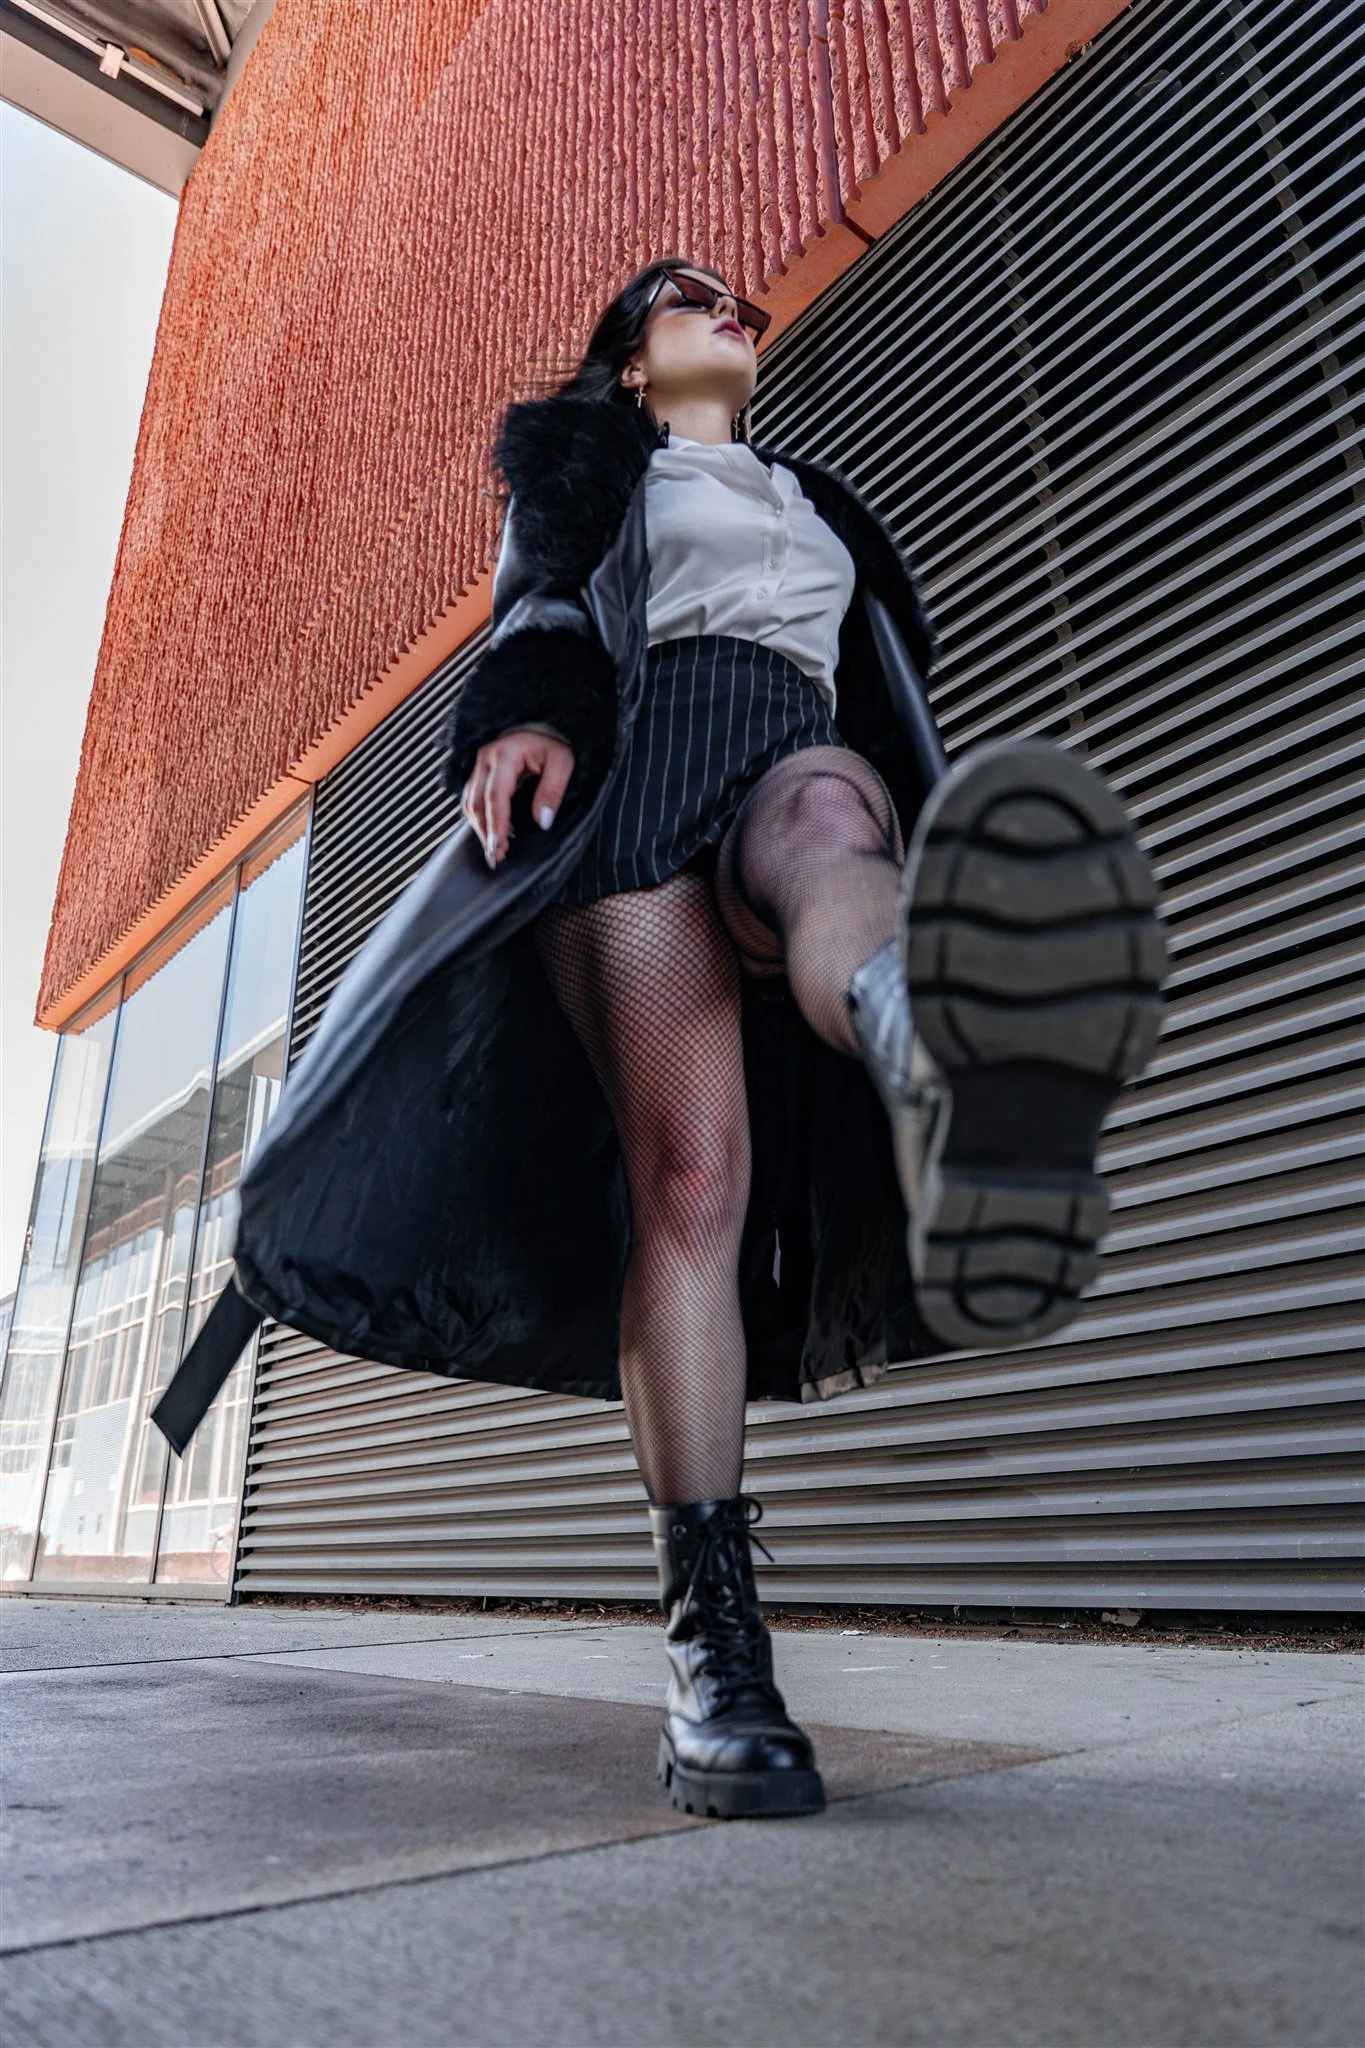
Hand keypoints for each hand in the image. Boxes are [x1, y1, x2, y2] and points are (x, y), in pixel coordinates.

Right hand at [461, 729, 575, 868]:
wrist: (542, 723)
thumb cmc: (553, 741)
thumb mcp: (562, 761)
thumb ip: (552, 790)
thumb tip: (542, 822)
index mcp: (505, 754)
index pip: (495, 796)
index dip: (496, 824)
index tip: (498, 847)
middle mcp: (486, 758)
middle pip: (476, 802)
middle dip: (485, 832)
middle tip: (496, 857)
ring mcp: (480, 764)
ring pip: (470, 802)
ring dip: (480, 828)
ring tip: (495, 849)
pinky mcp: (480, 771)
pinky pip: (472, 798)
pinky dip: (480, 818)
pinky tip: (494, 832)